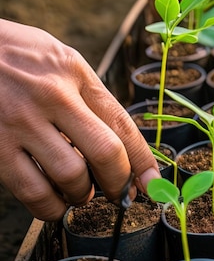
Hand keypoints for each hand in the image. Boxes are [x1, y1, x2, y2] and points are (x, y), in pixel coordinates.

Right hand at [0, 19, 159, 220]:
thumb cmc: (11, 54)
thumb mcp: (57, 58)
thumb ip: (85, 93)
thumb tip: (116, 139)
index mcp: (75, 72)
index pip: (122, 122)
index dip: (143, 160)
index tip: (154, 183)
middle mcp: (54, 95)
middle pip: (106, 152)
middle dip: (119, 182)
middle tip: (118, 194)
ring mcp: (22, 121)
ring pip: (71, 175)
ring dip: (82, 195)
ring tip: (79, 194)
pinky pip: (32, 190)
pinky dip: (49, 206)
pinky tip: (52, 202)